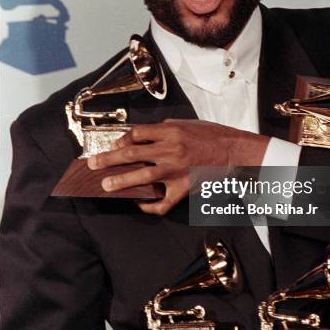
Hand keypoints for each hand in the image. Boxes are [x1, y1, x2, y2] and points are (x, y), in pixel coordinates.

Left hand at [87, 119, 268, 214]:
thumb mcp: (187, 124)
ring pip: (141, 178)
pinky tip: (140, 204)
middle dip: (108, 160)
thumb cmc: (213, 135)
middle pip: (131, 154)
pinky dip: (149, 206)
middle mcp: (171, 150)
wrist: (236, 152)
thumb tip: (141, 137)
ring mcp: (176, 171)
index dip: (120, 140)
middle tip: (93, 165)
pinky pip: (162, 202)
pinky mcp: (184, 188)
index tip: (113, 146)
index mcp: (171, 131)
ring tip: (106, 186)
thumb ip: (164, 129)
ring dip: (120, 182)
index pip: (136, 134)